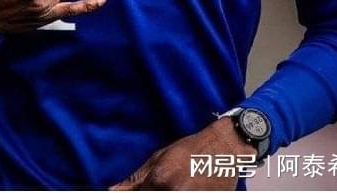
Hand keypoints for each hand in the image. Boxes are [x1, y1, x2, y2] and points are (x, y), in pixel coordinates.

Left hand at [109, 117, 256, 189]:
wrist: (224, 148)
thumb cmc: (191, 150)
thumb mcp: (160, 158)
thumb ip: (136, 178)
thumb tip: (112, 190)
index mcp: (159, 181)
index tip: (130, 192)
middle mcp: (172, 192)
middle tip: (158, 186)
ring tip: (174, 183)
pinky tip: (183, 187)